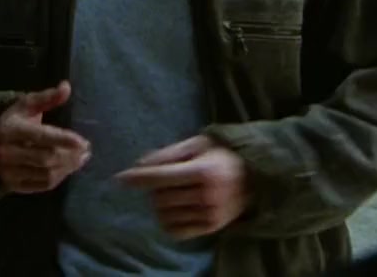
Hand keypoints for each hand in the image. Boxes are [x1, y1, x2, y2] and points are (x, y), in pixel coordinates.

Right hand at [0, 80, 91, 193]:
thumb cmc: (12, 122)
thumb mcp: (26, 106)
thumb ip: (47, 97)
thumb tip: (66, 86)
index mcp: (11, 130)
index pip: (41, 137)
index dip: (63, 140)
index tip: (83, 142)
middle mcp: (7, 153)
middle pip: (46, 158)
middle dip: (70, 156)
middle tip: (86, 150)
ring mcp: (9, 172)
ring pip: (46, 175)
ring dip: (67, 168)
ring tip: (81, 159)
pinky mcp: (13, 186)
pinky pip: (42, 186)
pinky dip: (59, 179)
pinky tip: (68, 169)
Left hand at [114, 135, 248, 239]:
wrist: (256, 178)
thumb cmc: (223, 155)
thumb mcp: (198, 144)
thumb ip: (169, 153)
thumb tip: (140, 164)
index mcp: (203, 171)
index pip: (160, 177)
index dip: (137, 178)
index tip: (120, 178)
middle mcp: (207, 196)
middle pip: (160, 197)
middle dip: (152, 188)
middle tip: (160, 180)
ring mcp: (210, 215)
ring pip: (165, 215)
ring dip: (159, 204)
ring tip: (170, 193)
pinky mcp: (210, 228)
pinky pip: (176, 231)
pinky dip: (167, 221)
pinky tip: (173, 209)